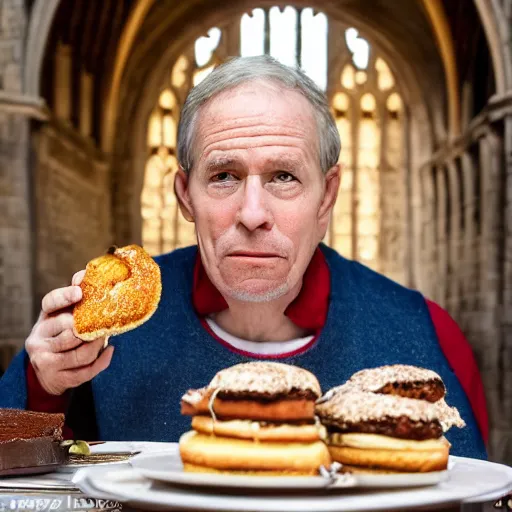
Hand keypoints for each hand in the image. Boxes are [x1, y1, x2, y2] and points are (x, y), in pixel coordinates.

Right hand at [25, 270, 113, 394]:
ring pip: (80, 353)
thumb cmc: (64, 334)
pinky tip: (110, 351)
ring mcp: (46, 360)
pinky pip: (86, 371)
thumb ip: (75, 298)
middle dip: (89, 329)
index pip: (49, 303)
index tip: (80, 292)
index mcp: (44, 318)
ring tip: (105, 338)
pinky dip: (102, 361)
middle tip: (103, 325)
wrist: (49, 371)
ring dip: (97, 346)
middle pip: (69, 331)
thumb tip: (86, 274)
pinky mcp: (57, 378)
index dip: (64, 297)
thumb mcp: (65, 314)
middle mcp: (39, 338)